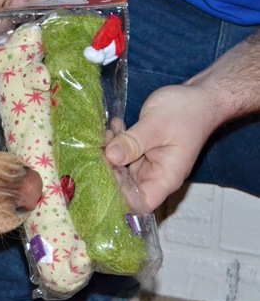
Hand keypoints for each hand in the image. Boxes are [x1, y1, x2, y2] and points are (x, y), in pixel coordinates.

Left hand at [104, 84, 220, 211]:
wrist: (199, 97)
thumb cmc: (186, 112)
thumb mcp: (156, 126)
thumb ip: (133, 143)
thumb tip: (110, 157)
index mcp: (165, 178)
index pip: (140, 203)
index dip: (119, 196)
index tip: (105, 173)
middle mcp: (156, 176)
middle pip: (125, 187)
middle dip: (108, 170)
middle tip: (101, 148)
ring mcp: (148, 164)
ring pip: (120, 169)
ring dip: (109, 154)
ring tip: (108, 133)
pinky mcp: (141, 152)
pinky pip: (123, 155)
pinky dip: (115, 144)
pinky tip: (114, 127)